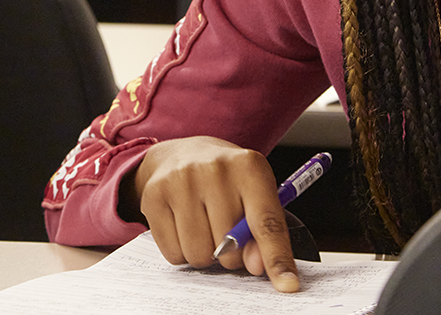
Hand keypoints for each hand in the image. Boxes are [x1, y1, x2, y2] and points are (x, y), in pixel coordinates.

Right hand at [131, 136, 300, 292]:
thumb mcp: (255, 195)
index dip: (277, 258)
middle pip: (229, 247)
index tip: (287, 285)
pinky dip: (182, 251)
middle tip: (224, 230)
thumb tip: (257, 266)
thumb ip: (264, 231)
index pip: (266, 223)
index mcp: (249, 166)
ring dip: (205, 254)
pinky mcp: (154, 195)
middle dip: (230, 253)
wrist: (182, 155)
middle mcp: (215, 169)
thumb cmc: (227, 182)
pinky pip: (173, 253)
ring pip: (199, 254)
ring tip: (204, 227)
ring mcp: (181, 181)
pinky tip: (184, 226)